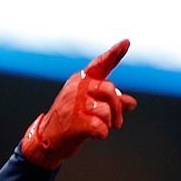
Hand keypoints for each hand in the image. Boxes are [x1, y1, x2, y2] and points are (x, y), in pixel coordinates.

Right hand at [21, 39, 137, 169]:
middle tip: (117, 123)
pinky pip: (100, 126)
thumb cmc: (72, 120)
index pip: (100, 65)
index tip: (126, 42)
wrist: (48, 138)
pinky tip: (96, 135)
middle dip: (117, 109)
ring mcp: (74, 104)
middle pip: (110, 90)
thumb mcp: (91, 108)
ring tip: (101, 127)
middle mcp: (77, 87)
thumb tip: (132, 102)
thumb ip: (112, 103)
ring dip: (109, 123)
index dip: (114, 54)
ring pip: (106, 110)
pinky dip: (102, 133)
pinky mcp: (74, 121)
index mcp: (82, 80)